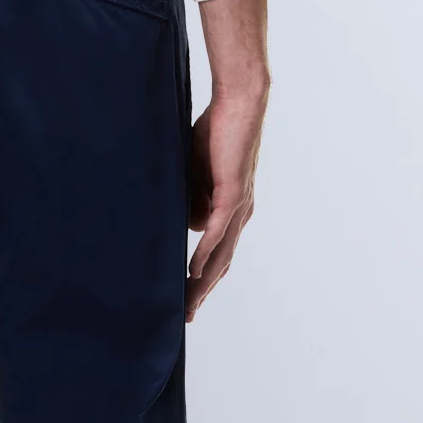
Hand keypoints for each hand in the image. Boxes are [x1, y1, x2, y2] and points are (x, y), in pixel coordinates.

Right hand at [186, 0, 269, 320]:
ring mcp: (238, 206)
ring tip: (188, 304)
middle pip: (220, 264)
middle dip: (201, 292)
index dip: (200, 280)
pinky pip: (218, 231)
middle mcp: (239, 214)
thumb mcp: (196, 172)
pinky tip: (194, 271)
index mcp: (230, 210)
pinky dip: (206, 253)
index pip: (215, 254)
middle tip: (185, 318)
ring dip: (203, 282)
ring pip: (221, 255)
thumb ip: (191, 198)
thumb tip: (186, 224)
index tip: (184, 301)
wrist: (238, 103)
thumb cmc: (216, 133)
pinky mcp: (233, 193)